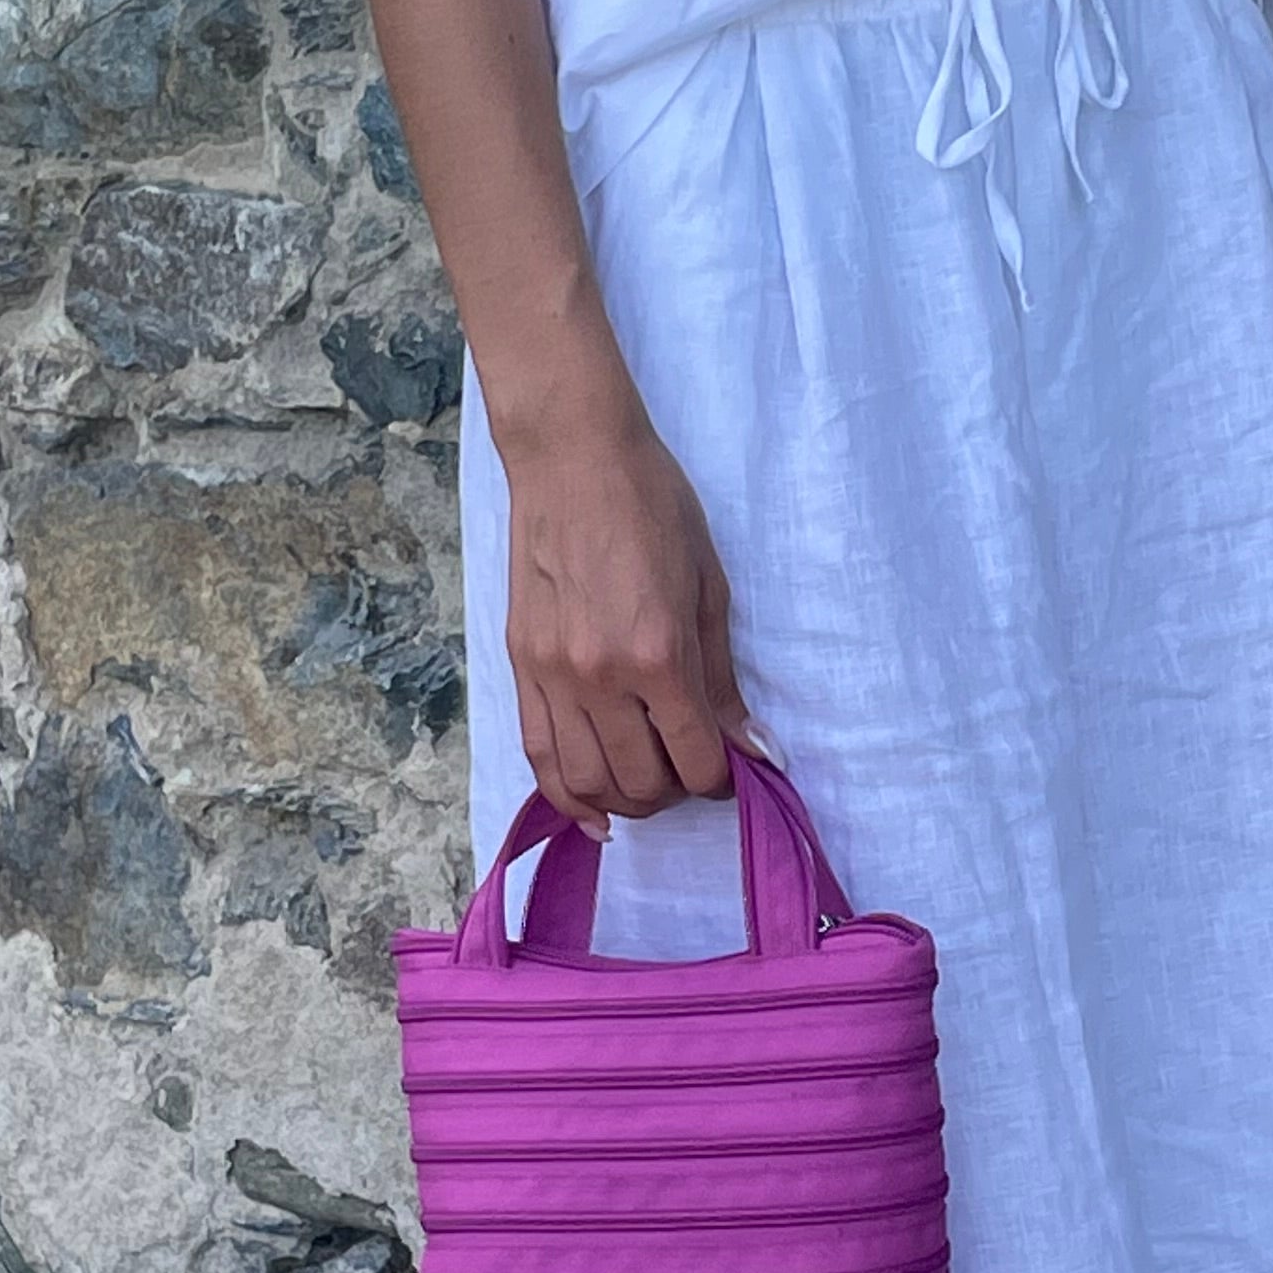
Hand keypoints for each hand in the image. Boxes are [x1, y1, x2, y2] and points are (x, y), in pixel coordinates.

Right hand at [503, 399, 748, 833]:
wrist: (572, 459)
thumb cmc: (653, 508)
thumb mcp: (708, 588)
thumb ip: (722, 678)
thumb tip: (750, 748)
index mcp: (657, 655)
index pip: (695, 759)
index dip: (721, 779)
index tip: (730, 771)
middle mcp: (600, 676)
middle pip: (641, 782)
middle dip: (676, 791)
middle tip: (690, 769)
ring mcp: (552, 675)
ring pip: (585, 782)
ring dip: (624, 801)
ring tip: (647, 784)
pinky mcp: (521, 666)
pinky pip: (539, 755)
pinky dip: (566, 796)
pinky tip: (593, 813)